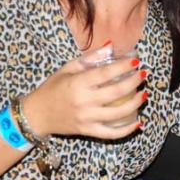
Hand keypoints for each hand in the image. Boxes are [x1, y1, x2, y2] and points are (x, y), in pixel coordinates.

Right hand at [23, 45, 147, 139]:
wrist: (36, 114)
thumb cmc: (53, 88)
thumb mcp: (67, 69)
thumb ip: (90, 58)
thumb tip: (111, 45)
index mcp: (78, 83)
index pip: (105, 74)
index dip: (123, 67)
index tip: (135, 62)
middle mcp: (83, 101)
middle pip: (116, 93)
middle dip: (133, 83)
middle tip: (142, 75)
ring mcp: (87, 118)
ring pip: (118, 113)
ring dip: (135, 104)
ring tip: (143, 94)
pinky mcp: (88, 131)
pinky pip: (111, 134)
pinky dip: (126, 130)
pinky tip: (138, 122)